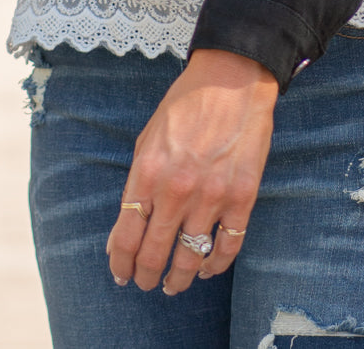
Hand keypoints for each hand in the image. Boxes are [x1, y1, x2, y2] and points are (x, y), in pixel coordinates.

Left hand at [105, 49, 276, 294]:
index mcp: (147, 173)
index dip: (120, 264)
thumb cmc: (185, 105)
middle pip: (154, 253)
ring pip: (191, 258)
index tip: (121, 275)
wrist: (232, 79)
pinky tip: (207, 269)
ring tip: (174, 284)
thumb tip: (122, 233)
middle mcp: (176, 189)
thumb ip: (135, 187)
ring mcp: (212, 196)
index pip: (126, 237)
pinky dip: (216, 265)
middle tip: (146, 284)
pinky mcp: (243, 197)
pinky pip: (228, 246)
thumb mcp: (147, 140)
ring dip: (179, 278)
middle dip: (146, 276)